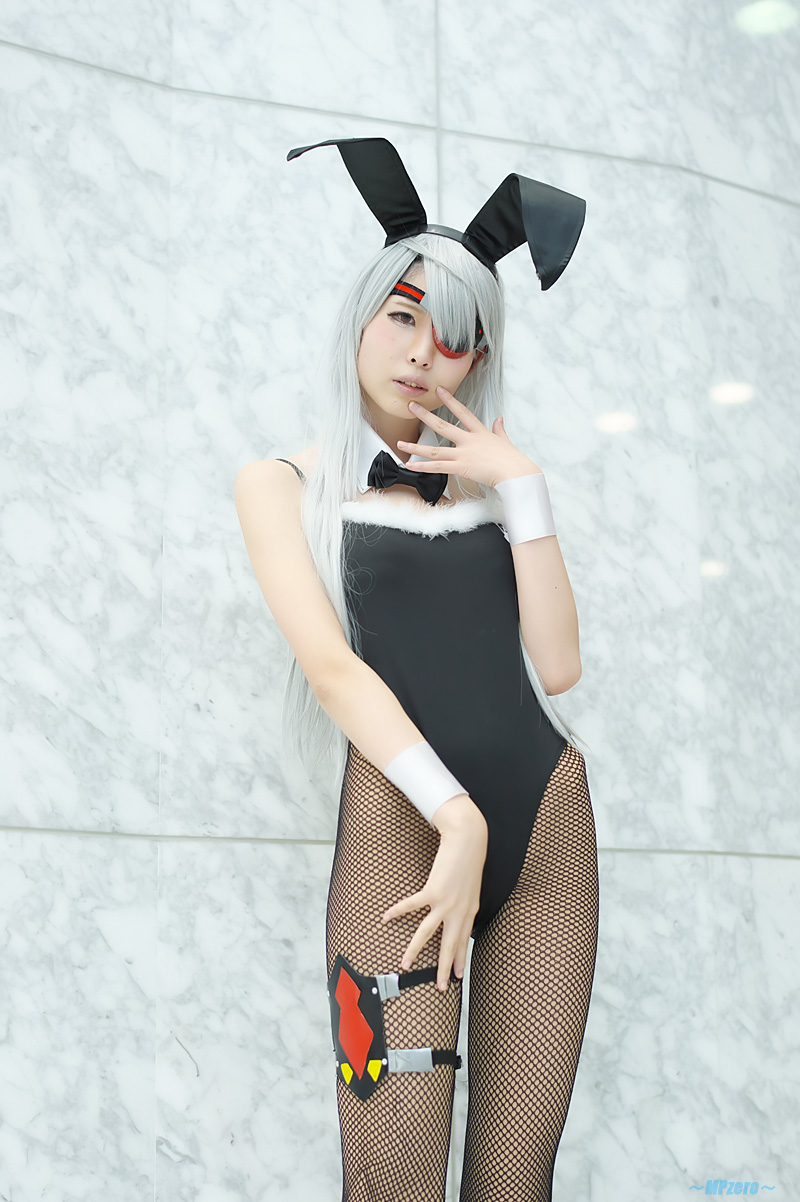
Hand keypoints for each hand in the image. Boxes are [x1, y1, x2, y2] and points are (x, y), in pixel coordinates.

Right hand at [381, 807, 487, 990]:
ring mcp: (445, 903)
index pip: (463, 941)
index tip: (458, 976)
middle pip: (449, 945)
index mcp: (469, 911)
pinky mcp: (432, 891)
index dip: (460, 959)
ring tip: (405, 965)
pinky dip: (397, 911)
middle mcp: (459, 911)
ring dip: (415, 950)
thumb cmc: (470, 861)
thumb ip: (466, 904)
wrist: (468, 842)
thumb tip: (459, 914)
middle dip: (443, 968)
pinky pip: (411, 906)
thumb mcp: (472, 888)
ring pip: (428, 934)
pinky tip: (386, 918)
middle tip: (440, 987)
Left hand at [397, 387, 540, 488]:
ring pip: (434, 450)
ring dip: (415, 447)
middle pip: (443, 426)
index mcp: (479, 432)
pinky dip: (423, 467)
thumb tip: (499, 419)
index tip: (440, 390)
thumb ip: (499, 429)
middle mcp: (468, 441)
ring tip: (400, 443)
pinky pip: (438, 468)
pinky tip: (411, 465)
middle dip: (425, 416)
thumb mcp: (505, 440)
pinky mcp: (461, 468)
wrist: (516, 473)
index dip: (450, 400)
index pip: (462, 412)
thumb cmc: (512, 459)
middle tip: (412, 407)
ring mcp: (463, 454)